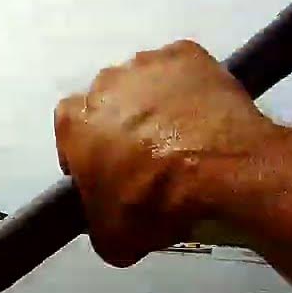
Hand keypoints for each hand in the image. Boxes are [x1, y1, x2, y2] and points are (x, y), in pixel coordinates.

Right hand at [54, 40, 290, 266]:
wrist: (221, 170)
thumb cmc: (155, 201)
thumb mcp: (112, 239)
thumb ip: (99, 224)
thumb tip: (110, 227)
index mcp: (75, 122)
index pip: (70, 131)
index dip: (87, 151)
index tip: (107, 171)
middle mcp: (104, 82)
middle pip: (107, 102)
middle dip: (121, 124)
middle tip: (147, 157)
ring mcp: (147, 64)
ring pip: (144, 83)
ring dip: (155, 104)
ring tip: (181, 136)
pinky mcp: (186, 54)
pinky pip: (182, 70)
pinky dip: (189, 87)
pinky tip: (203, 114)